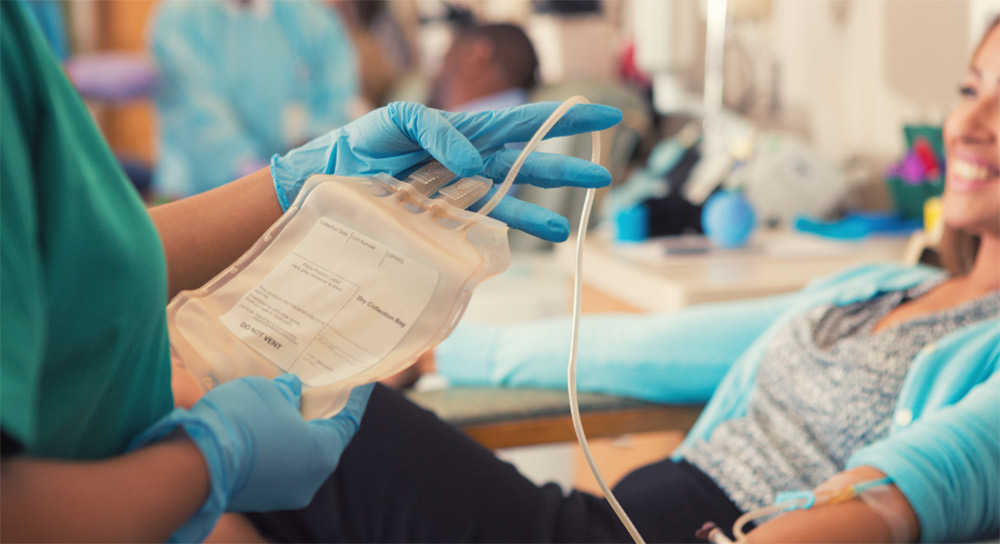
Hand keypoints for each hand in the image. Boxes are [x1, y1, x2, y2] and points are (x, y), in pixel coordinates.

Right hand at [132, 375, 372, 539]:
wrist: (190, 466)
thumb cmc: (240, 422)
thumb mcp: (267, 392)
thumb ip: (286, 391)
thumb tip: (290, 392)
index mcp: (323, 454)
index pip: (348, 419)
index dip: (352, 396)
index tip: (359, 380)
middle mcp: (309, 480)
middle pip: (321, 439)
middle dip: (318, 412)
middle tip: (317, 385)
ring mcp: (282, 493)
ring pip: (295, 454)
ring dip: (291, 429)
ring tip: (286, 399)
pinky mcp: (256, 497)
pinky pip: (273, 466)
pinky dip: (272, 445)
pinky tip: (262, 423)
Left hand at [270, 101, 621, 240]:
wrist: (329, 178)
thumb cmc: (363, 142)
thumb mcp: (400, 121)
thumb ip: (441, 132)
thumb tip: (478, 163)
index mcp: (466, 129)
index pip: (524, 121)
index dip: (564, 118)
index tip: (605, 113)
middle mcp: (471, 161)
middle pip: (528, 163)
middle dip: (565, 168)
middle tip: (603, 175)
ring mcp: (460, 192)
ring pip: (511, 200)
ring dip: (541, 212)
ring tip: (569, 230)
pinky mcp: (444, 218)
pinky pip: (482, 226)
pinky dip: (506, 233)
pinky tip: (528, 243)